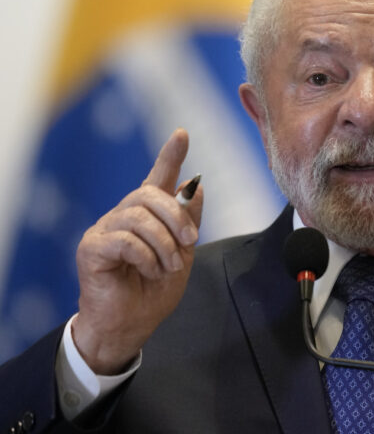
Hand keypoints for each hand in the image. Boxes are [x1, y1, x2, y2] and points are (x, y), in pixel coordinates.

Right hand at [72, 128, 203, 373]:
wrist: (131, 325)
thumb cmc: (154, 290)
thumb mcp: (182, 254)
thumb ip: (188, 222)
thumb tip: (196, 186)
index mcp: (147, 216)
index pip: (158, 178)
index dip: (170, 155)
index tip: (182, 134)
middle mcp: (123, 216)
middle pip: (149, 194)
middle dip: (177, 216)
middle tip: (191, 241)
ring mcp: (105, 230)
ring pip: (139, 217)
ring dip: (164, 244)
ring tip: (170, 266)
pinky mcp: (92, 248)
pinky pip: (125, 240)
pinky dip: (146, 257)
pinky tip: (149, 271)